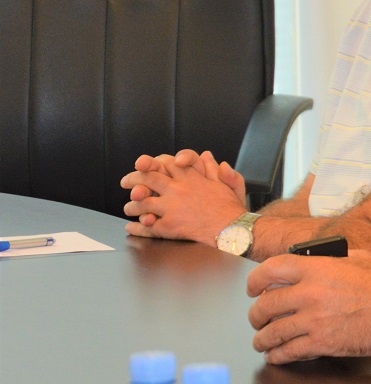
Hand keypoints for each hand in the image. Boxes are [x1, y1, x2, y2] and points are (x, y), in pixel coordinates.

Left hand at [122, 149, 247, 242]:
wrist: (232, 229)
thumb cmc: (231, 207)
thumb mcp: (226, 182)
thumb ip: (213, 168)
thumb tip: (206, 154)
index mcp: (190, 178)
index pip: (166, 163)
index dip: (154, 162)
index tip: (145, 165)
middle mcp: (177, 190)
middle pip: (148, 178)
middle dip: (133, 178)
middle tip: (125, 182)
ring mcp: (171, 208)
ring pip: (143, 202)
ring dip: (133, 206)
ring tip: (128, 208)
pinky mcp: (170, 226)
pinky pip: (149, 226)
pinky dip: (138, 228)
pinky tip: (132, 227)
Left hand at [247, 250, 370, 362]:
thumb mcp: (360, 258)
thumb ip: (334, 259)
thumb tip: (321, 260)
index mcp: (316, 269)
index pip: (270, 271)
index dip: (254, 281)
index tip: (253, 289)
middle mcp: (310, 294)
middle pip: (265, 306)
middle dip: (256, 315)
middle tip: (257, 319)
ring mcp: (314, 321)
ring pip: (272, 333)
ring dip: (262, 339)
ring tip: (262, 341)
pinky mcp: (322, 343)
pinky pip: (289, 352)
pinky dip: (277, 356)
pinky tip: (275, 356)